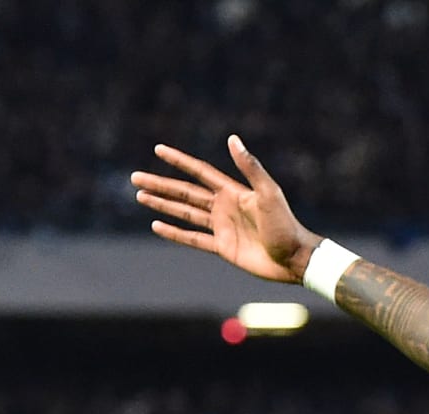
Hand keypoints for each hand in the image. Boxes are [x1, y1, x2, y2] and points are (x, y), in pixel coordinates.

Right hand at [132, 136, 320, 282]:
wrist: (293, 258)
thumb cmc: (285, 224)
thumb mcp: (268, 193)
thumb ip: (249, 167)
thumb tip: (232, 139)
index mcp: (233, 191)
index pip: (199, 171)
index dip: (178, 161)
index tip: (158, 149)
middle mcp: (224, 206)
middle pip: (185, 192)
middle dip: (161, 184)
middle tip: (135, 178)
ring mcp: (222, 227)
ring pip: (185, 213)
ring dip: (163, 205)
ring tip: (140, 197)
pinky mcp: (223, 247)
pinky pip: (193, 238)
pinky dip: (175, 233)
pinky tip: (157, 225)